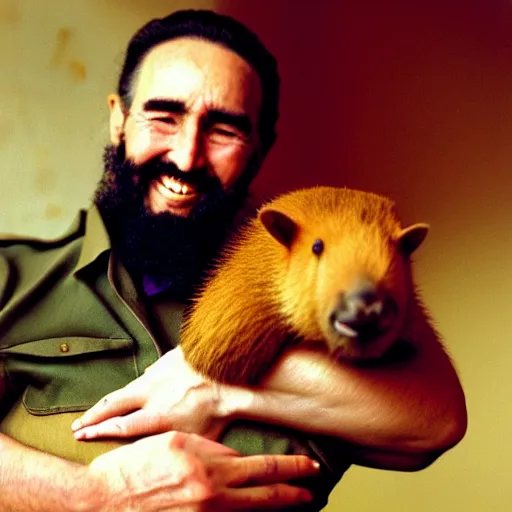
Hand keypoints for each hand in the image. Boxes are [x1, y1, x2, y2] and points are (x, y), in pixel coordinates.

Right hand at [72, 347, 240, 440]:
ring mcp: (160, 373)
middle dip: (93, 415)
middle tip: (78, 422)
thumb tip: (165, 450)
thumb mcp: (199, 438)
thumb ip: (176, 443)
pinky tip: (141, 386)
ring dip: (115, 399)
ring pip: (130, 386)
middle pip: (114, 404)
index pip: (119, 425)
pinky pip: (151, 372)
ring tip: (103, 407)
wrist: (233, 377)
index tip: (81, 434)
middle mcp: (152, 393)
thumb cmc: (219, 411)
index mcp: (157, 416)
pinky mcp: (169, 359)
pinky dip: (143, 382)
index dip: (98, 431)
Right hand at [89, 430, 318, 510]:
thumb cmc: (136, 464)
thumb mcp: (177, 441)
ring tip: (294, 502)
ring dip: (273, 507)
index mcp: (209, 468)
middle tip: (312, 490)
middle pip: (264, 496)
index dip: (290, 469)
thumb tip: (234, 457)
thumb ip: (210, 449)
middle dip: (293, 494)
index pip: (262, 468)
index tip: (309, 467)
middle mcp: (212, 496)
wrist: (101, 499)